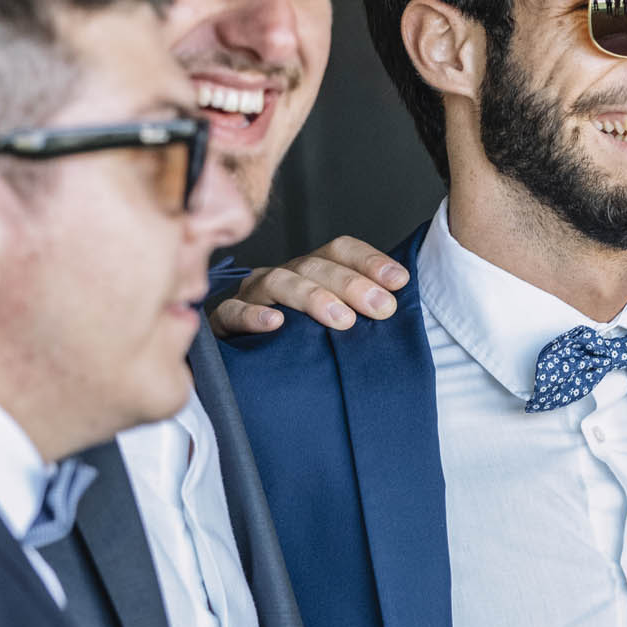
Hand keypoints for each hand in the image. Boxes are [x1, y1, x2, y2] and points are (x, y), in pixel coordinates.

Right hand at [209, 236, 407, 336]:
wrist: (254, 376)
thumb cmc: (303, 348)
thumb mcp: (337, 326)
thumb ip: (363, 312)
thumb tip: (402, 305)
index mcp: (311, 271)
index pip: (340, 250)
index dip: (370, 261)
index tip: (400, 282)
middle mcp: (282, 276)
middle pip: (314, 265)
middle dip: (352, 284)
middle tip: (382, 308)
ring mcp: (251, 296)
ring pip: (278, 282)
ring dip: (313, 297)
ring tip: (342, 320)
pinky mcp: (224, 322)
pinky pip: (233, 313)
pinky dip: (254, 315)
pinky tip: (276, 323)